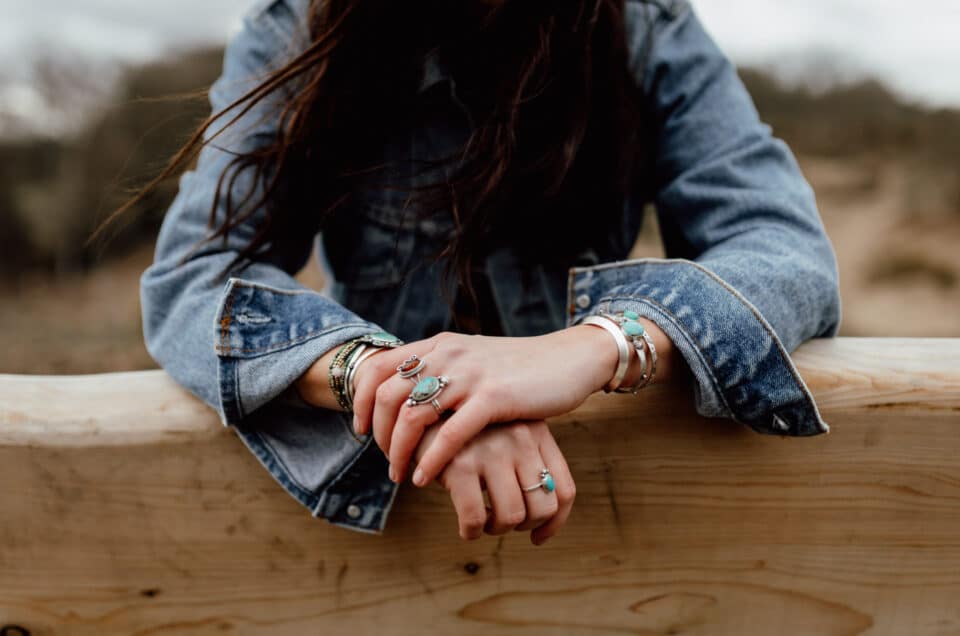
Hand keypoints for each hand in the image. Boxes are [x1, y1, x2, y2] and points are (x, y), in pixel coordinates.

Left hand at [351, 326, 617, 485]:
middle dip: (377, 434)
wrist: (568, 360)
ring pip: (413, 417)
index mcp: (439, 345)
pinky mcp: (494, 398)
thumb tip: (408, 394)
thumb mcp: (472, 359)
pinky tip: (426, 479)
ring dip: (398, 452)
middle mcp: (448, 355)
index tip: (360, 430)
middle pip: (388, 395)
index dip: (360, 400)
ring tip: (400, 475)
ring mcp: (470, 376)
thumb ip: (442, 369)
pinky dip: (431, 461)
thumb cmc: (519, 368)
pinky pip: (450, 435)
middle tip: (384, 460)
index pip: (379, 367)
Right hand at [415, 419, 575, 544]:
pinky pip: (475, 518)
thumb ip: (527, 462)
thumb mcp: (505, 432)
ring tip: (482, 521)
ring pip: (512, 517)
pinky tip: (465, 526)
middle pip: (543, 508)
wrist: (422, 403)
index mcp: (537, 433)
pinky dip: (471, 531)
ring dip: (496, 529)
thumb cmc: (467, 428)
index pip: (564, 491)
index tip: (538, 537)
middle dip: (523, 526)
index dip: (554, 523)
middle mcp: (520, 439)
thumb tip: (545, 522)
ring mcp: (492, 451)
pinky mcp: (460, 464)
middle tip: (501, 523)